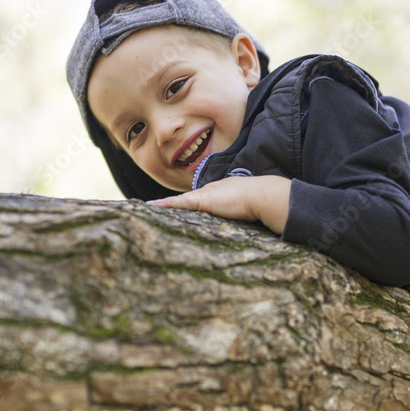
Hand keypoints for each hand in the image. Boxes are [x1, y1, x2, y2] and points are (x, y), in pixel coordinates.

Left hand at [148, 175, 290, 234]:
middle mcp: (210, 191)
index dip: (185, 205)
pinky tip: (152, 206)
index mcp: (219, 192)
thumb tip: (247, 219)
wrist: (262, 195)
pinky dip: (166, 205)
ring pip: (180, 202)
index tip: (174, 209)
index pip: (198, 200)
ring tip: (147, 208)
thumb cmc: (259, 202)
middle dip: (170, 205)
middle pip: (186, 200)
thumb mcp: (247, 208)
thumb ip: (242, 212)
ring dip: (164, 205)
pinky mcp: (203, 201)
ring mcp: (206, 195)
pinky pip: (180, 203)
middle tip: (151, 208)